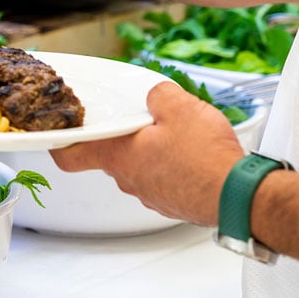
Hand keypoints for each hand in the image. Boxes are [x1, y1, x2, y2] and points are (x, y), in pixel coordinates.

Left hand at [50, 81, 245, 225]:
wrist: (237, 195)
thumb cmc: (204, 157)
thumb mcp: (179, 106)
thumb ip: (158, 94)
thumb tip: (155, 95)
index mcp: (119, 156)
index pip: (70, 156)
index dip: (62, 143)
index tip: (61, 133)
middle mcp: (129, 179)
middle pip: (112, 155)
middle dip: (125, 135)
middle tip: (145, 118)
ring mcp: (151, 194)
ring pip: (140, 167)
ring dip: (152, 151)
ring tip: (178, 134)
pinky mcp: (173, 202)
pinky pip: (163, 179)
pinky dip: (172, 166)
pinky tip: (193, 154)